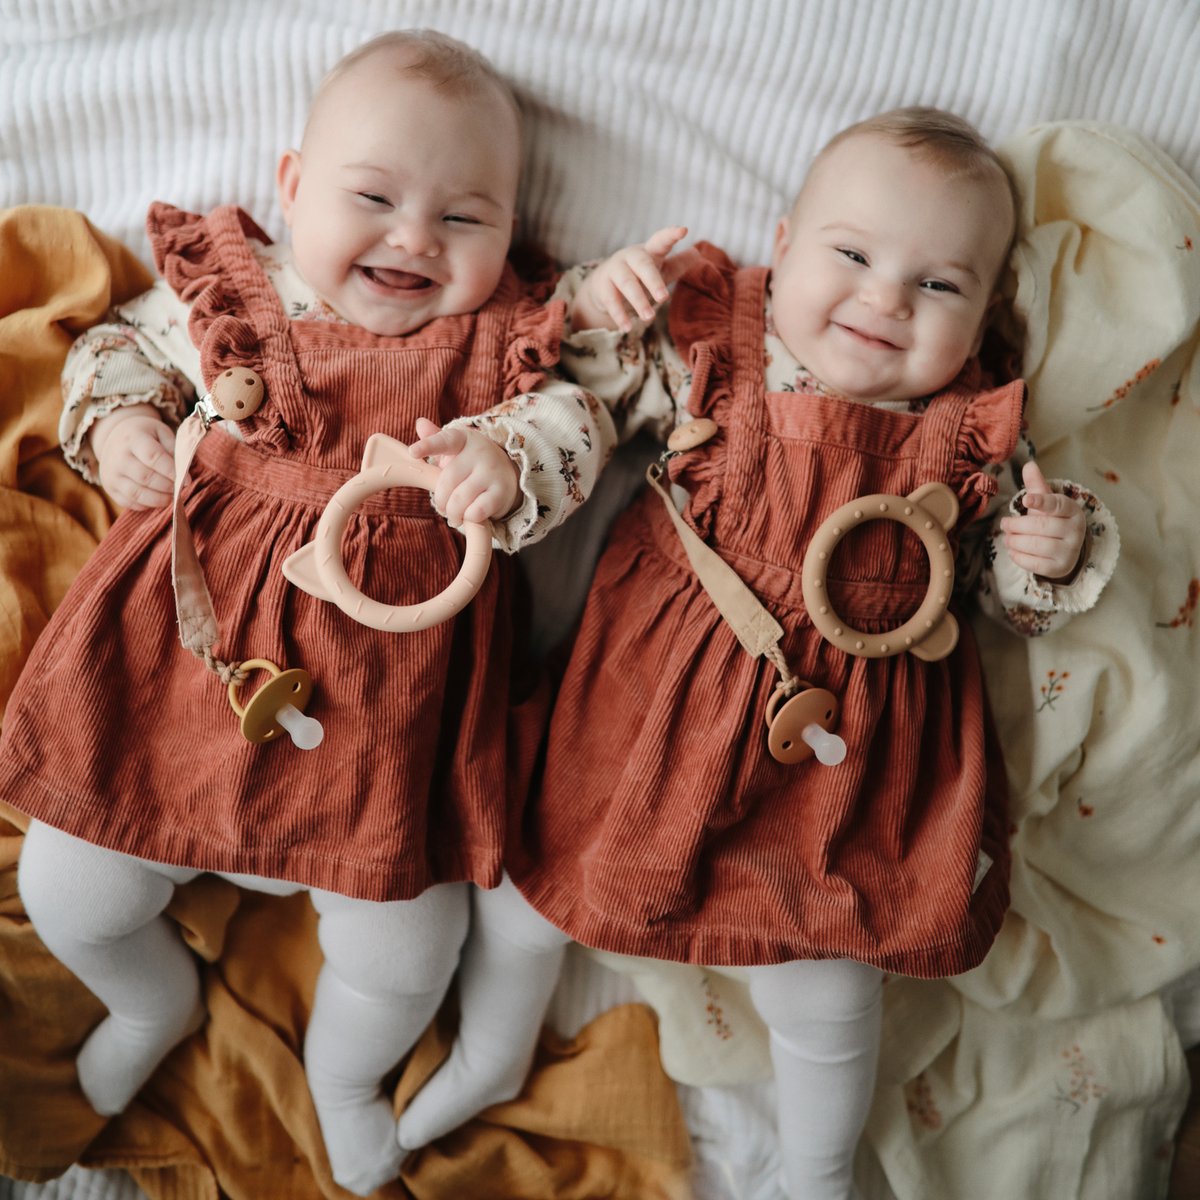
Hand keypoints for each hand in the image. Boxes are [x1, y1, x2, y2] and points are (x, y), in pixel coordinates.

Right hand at [91, 405, 175, 508]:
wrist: (115, 438)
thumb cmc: (145, 436)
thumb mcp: (161, 432)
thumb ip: (173, 449)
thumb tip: (184, 473)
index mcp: (132, 439)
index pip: (152, 456)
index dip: (171, 471)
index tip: (187, 480)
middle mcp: (117, 457)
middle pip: (145, 477)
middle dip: (168, 486)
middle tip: (180, 488)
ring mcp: (111, 475)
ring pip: (137, 494)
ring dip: (159, 499)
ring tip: (172, 495)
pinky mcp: (110, 489)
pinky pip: (130, 503)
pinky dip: (147, 505)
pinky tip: (158, 498)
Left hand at [409, 417, 519, 525]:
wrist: (509, 473)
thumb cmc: (471, 463)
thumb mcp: (456, 448)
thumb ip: (436, 438)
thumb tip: (420, 423)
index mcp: (463, 439)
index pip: (444, 441)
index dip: (428, 446)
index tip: (412, 452)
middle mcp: (479, 452)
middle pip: (448, 480)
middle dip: (441, 499)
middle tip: (441, 508)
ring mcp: (492, 472)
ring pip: (460, 499)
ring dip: (452, 513)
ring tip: (453, 516)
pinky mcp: (501, 492)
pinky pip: (476, 511)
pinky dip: (468, 518)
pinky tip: (469, 516)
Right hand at [570, 226, 695, 332]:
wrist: (603, 285)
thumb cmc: (638, 275)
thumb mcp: (659, 269)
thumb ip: (678, 263)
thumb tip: (698, 253)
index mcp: (648, 252)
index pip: (660, 241)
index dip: (671, 235)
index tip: (683, 230)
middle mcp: (630, 257)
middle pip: (643, 265)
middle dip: (653, 281)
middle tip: (664, 298)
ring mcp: (615, 271)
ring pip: (627, 284)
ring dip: (638, 301)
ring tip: (649, 318)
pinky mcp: (603, 288)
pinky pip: (611, 301)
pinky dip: (619, 315)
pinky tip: (627, 328)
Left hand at [1000, 460, 1086, 581]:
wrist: (1064, 548)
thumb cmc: (1051, 520)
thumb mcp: (1046, 502)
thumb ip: (1037, 486)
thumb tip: (1029, 465)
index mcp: (1073, 511)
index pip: (1057, 505)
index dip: (1041, 502)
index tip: (1026, 500)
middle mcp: (1076, 531)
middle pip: (1040, 527)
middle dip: (1016, 526)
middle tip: (1004, 524)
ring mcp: (1070, 551)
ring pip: (1036, 545)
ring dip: (1015, 541)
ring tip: (1007, 537)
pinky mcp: (1060, 568)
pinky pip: (1034, 563)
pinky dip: (1019, 556)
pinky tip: (1013, 550)